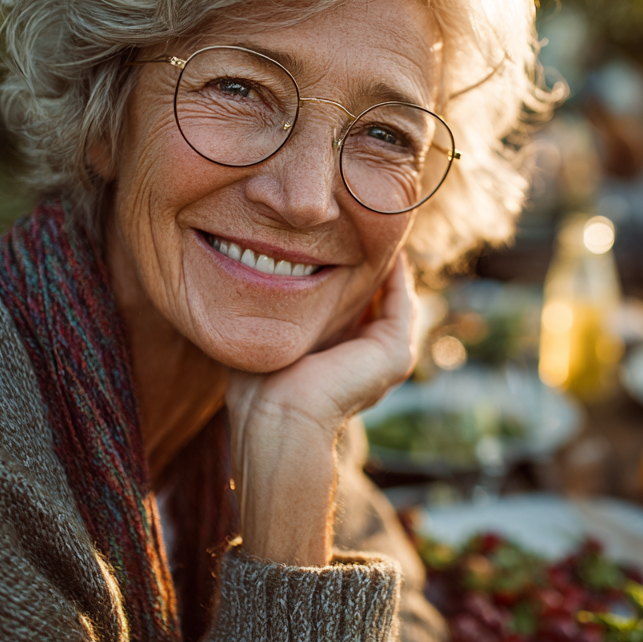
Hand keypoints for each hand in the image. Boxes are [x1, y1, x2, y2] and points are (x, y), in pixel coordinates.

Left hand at [226, 255, 417, 565]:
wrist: (277, 419)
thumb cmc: (258, 389)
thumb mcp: (266, 339)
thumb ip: (266, 315)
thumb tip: (242, 280)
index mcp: (342, 359)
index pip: (352, 308)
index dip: (343, 273)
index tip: (331, 239)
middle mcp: (370, 359)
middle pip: (376, 300)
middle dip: (368, 263)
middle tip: (359, 222)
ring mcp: (388, 358)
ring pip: (392, 297)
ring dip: (385, 262)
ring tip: (374, 224)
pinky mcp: (395, 353)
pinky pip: (400, 299)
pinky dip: (394, 270)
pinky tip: (380, 243)